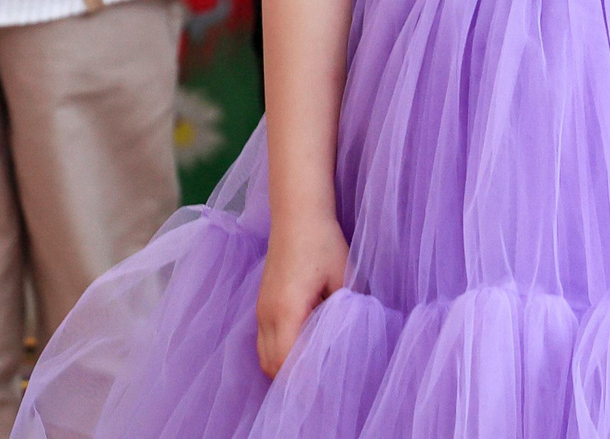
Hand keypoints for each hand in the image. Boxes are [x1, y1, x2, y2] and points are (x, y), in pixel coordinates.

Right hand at [255, 212, 345, 376]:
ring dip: (284, 368)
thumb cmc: (323, 244)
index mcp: (285, 310)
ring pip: (263, 355)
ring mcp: (260, 308)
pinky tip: (303, 353)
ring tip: (313, 376)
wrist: (296, 214)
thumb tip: (348, 345)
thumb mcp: (344, 281)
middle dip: (292, 382)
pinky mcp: (263, 303)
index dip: (302, 384)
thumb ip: (345, 316)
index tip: (324, 395)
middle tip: (322, 392)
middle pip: (271, 365)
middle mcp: (266, 313)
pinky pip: (264, 341)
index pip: (286, 362)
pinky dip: (279, 354)